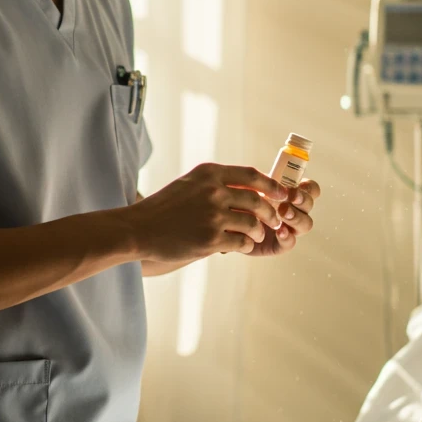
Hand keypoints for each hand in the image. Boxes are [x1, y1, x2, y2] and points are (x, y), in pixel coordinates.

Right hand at [123, 163, 289, 262]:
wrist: (138, 229)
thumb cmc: (163, 208)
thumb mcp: (189, 184)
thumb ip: (215, 183)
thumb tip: (249, 189)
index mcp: (208, 174)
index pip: (251, 175)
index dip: (271, 185)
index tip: (282, 193)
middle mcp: (213, 192)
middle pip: (257, 201)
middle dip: (270, 213)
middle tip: (273, 220)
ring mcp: (213, 216)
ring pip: (252, 224)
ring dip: (257, 232)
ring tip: (254, 236)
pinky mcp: (211, 240)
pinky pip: (242, 243)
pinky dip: (245, 246)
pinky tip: (240, 247)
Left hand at [234, 179, 320, 257]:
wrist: (224, 225)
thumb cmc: (239, 201)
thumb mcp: (248, 187)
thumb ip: (261, 181)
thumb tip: (269, 177)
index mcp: (290, 194)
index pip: (310, 189)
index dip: (308, 187)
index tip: (298, 184)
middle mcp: (294, 211)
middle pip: (309, 205)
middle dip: (303, 200)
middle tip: (290, 197)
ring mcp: (289, 229)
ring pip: (306, 224)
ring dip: (296, 217)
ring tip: (283, 213)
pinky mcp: (279, 245)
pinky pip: (291, 243)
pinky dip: (287, 237)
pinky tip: (280, 232)